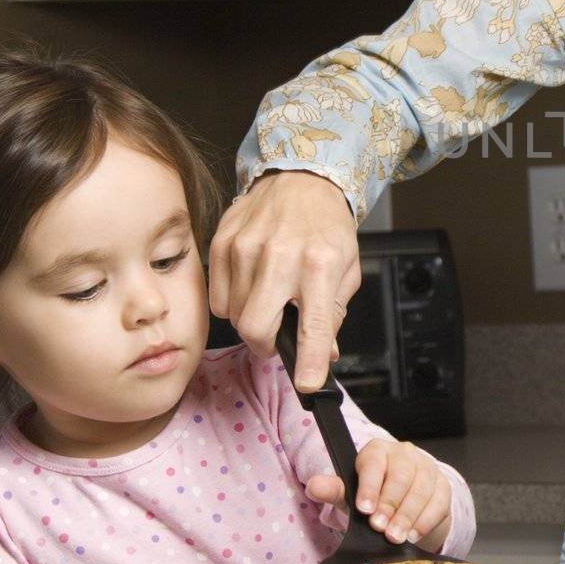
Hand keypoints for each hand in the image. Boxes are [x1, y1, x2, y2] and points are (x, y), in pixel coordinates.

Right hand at [208, 170, 360, 389]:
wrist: (301, 179)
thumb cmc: (326, 226)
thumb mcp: (347, 269)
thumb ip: (334, 314)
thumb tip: (321, 355)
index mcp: (321, 264)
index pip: (314, 325)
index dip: (308, 361)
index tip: (307, 384)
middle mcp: (282, 256)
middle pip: (255, 329)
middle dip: (266, 344)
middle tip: (278, 335)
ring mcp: (246, 248)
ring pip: (233, 316)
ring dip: (251, 320)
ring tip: (269, 297)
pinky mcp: (222, 242)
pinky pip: (216, 298)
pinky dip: (232, 302)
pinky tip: (252, 283)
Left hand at [305, 438, 452, 552]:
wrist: (402, 501)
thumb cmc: (373, 495)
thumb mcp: (351, 494)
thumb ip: (334, 490)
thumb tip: (314, 486)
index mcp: (378, 451)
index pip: (374, 464)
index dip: (370, 486)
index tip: (365, 509)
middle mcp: (404, 454)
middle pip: (401, 476)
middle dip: (390, 505)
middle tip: (380, 528)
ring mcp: (426, 468)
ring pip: (421, 489)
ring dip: (408, 515)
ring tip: (395, 537)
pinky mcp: (443, 485)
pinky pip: (439, 501)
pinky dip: (426, 520)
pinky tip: (414, 534)